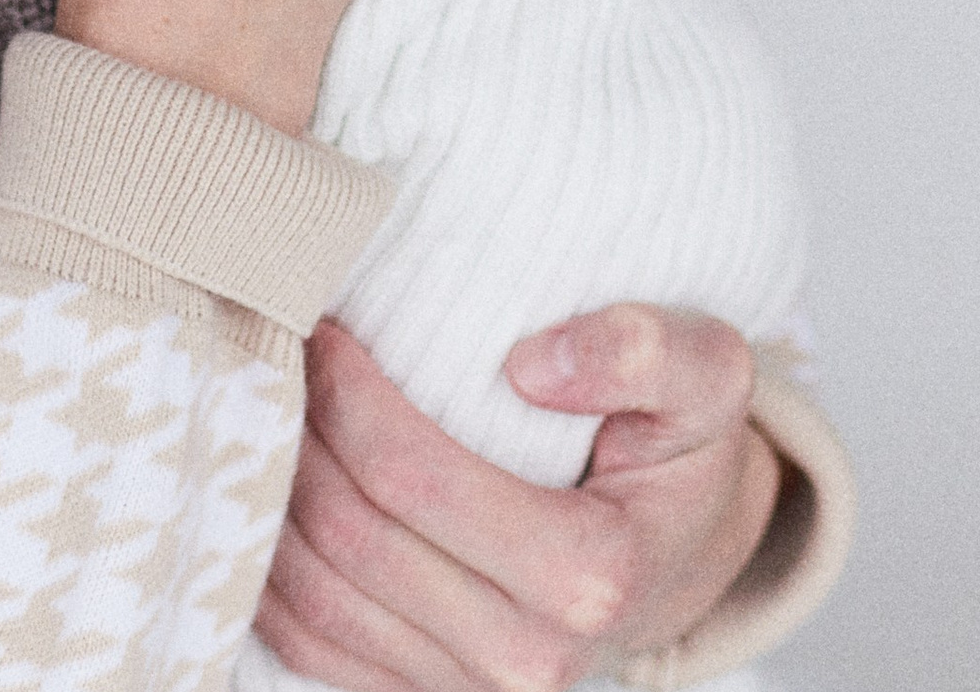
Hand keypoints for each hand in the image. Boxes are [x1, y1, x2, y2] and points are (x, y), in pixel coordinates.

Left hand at [256, 311, 782, 690]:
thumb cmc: (679, 446)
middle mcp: (527, 659)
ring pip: (316, 590)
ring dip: (276, 488)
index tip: (328, 325)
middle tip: (284, 349)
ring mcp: (471, 690)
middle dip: (301, 428)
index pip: (409, 475)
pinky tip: (273, 490)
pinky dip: (272, 568)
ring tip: (275, 404)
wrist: (682, 548)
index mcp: (590, 574)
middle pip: (350, 531)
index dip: (347, 393)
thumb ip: (641, 349)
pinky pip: (311, 643)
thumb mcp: (707, 370)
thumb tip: (531, 364)